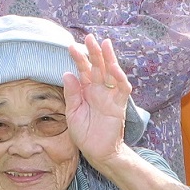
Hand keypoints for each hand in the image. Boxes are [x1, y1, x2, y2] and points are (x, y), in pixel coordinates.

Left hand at [63, 35, 132, 163]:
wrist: (97, 152)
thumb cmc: (84, 134)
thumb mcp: (72, 113)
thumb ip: (72, 94)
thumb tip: (67, 74)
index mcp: (86, 91)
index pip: (83, 70)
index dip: (78, 58)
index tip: (71, 46)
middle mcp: (99, 90)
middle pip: (98, 67)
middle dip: (94, 52)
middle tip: (90, 37)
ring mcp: (110, 96)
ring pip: (111, 73)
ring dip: (109, 59)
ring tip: (105, 44)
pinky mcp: (119, 105)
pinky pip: (122, 89)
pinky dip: (119, 78)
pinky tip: (114, 68)